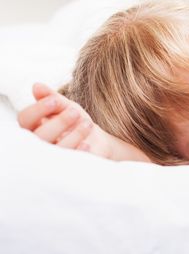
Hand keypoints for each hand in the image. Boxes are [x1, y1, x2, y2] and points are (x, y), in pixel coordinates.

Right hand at [17, 83, 149, 161]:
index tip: (54, 100)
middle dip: (58, 122)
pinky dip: (78, 152)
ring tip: (87, 123)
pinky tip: (87, 143)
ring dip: (72, 135)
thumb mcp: (66, 106)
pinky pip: (68, 164)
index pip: (24, 119)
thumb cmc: (75, 122)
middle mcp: (37, 145)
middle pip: (38, 136)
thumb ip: (51, 97)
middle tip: (75, 112)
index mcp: (32, 128)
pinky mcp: (66, 169)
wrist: (97, 141)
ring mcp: (50, 159)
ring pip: (54, 150)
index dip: (37, 110)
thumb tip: (36, 86)